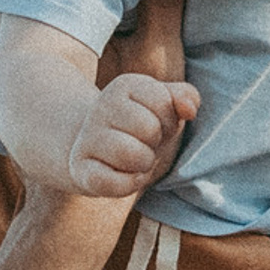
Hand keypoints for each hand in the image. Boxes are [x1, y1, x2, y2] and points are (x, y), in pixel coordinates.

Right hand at [66, 73, 199, 194]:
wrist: (94, 144)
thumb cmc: (140, 122)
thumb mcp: (164, 102)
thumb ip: (185, 96)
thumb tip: (189, 109)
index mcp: (125, 85)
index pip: (164, 103)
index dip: (169, 120)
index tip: (155, 122)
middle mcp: (101, 107)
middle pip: (150, 129)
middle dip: (156, 141)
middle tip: (143, 142)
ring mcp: (87, 139)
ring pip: (133, 156)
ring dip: (145, 164)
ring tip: (136, 159)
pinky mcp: (80, 169)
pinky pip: (114, 183)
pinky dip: (129, 184)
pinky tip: (125, 176)